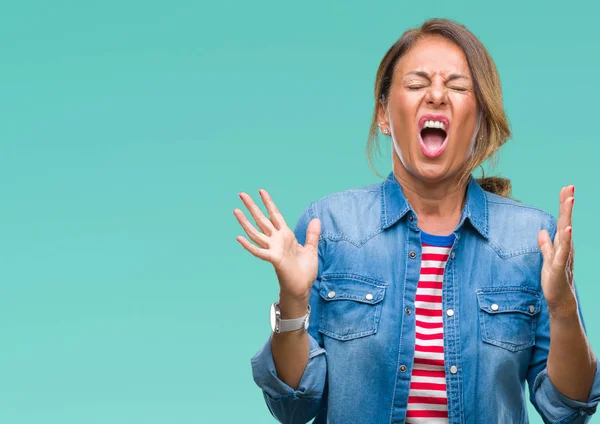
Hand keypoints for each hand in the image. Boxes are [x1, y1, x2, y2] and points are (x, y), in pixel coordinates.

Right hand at [233, 189, 320, 301]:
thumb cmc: (305, 270)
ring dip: (245, 222)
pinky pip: (259, 251)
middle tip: (241, 194)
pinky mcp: (274, 259)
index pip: (275, 215)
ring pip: (256, 232)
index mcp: (286, 236)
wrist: (303, 287)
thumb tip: (316, 219)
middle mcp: (277, 240)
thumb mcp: (311, 249)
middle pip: (262, 219)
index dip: (268, 203)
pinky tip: (239, 237)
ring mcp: (273, 249)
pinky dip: (248, 245)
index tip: (261, 191)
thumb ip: (312, 234)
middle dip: (252, 207)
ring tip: (236, 210)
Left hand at [537, 185, 576, 315]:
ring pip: (566, 232)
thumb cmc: (554, 280)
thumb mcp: (547, 258)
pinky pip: (563, 251)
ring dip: (568, 216)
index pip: (563, 220)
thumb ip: (545, 245)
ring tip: (570, 200)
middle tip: (570, 187)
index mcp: (562, 244)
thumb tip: (542, 231)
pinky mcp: (559, 266)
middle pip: (566, 222)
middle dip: (567, 204)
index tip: (565, 188)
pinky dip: (566, 239)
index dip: (563, 205)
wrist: (559, 300)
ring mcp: (564, 256)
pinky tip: (569, 229)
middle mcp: (565, 247)